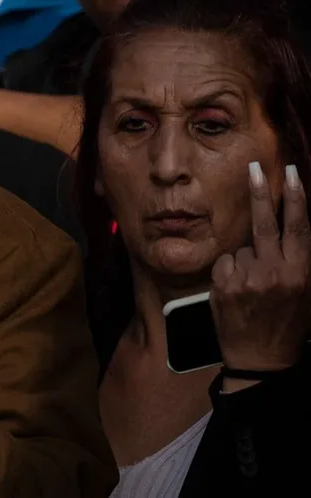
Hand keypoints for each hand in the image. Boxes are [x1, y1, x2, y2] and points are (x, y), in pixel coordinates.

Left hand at [211, 162, 310, 373]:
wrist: (261, 359)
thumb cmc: (286, 323)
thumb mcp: (303, 292)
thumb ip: (294, 260)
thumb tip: (286, 226)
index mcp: (300, 273)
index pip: (299, 228)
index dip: (296, 199)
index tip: (292, 174)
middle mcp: (275, 273)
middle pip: (265, 224)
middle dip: (260, 193)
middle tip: (253, 168)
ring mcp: (247, 279)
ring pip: (241, 250)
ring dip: (245, 261)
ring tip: (252, 289)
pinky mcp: (224, 286)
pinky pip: (224, 264)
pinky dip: (228, 272)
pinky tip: (236, 293)